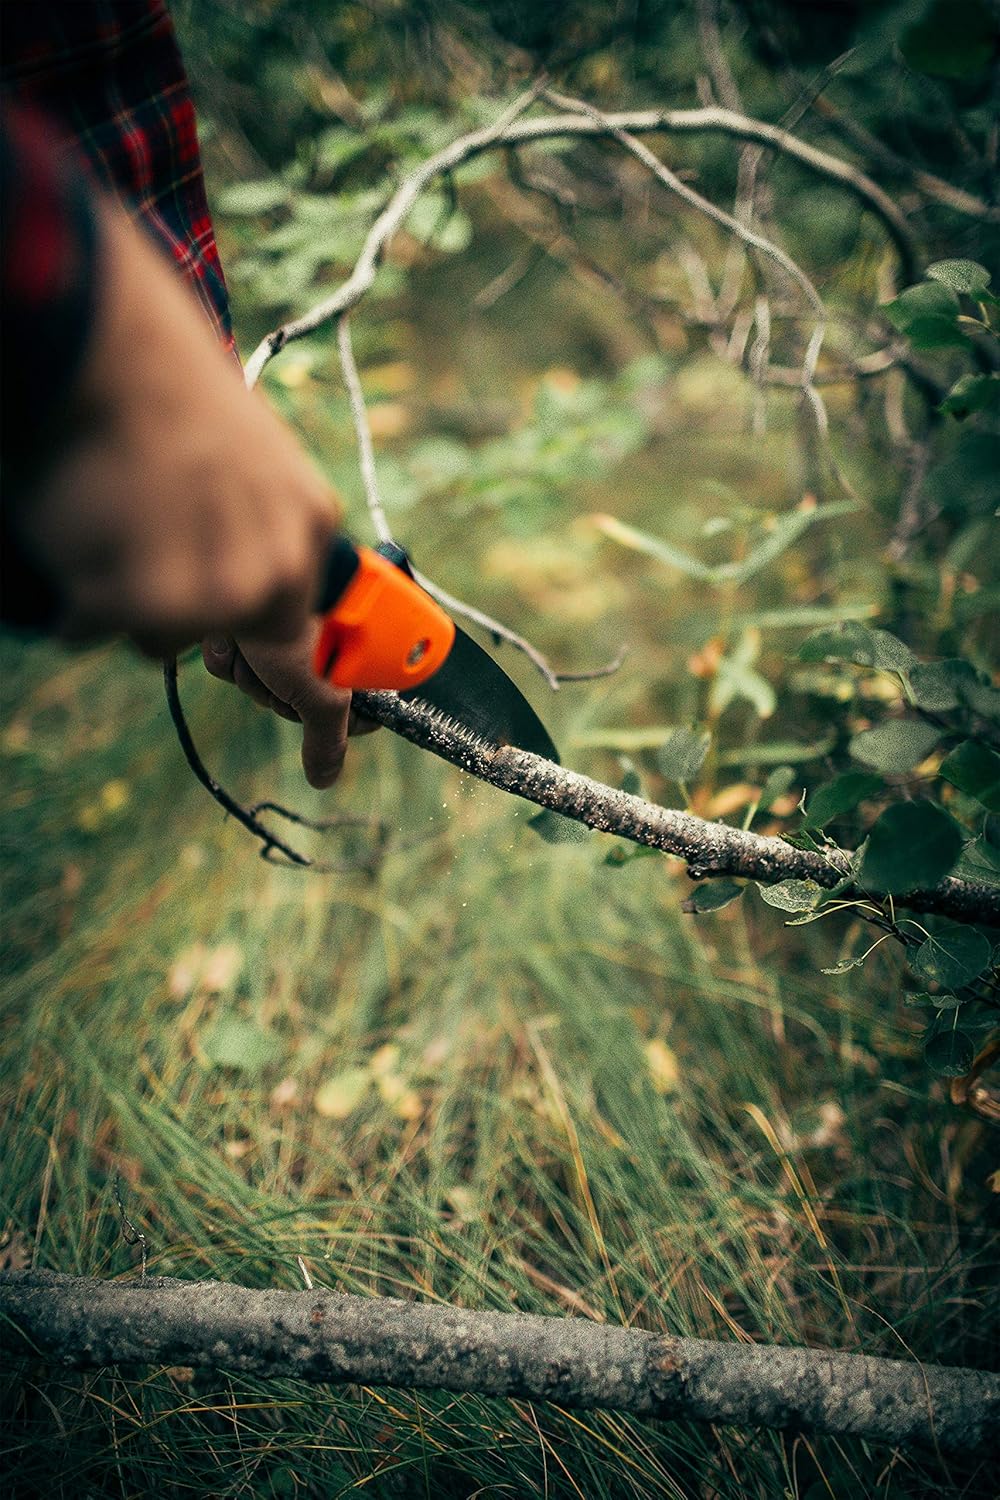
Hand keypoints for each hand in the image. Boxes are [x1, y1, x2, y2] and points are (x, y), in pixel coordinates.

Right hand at [11, 199, 337, 651]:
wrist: (108, 347)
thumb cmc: (167, 387)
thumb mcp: (254, 456)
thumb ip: (264, 523)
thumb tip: (247, 569)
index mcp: (310, 526)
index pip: (289, 620)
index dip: (238, 607)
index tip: (205, 584)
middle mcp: (275, 569)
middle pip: (227, 637)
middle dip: (188, 611)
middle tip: (147, 550)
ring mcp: (211, 594)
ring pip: (157, 639)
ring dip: (127, 601)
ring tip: (110, 525)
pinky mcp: (138, 603)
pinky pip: (90, 629)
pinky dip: (72, 598)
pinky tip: (75, 535)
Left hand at [202, 625, 379, 788]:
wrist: (249, 564)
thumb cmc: (304, 621)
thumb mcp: (322, 691)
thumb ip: (328, 739)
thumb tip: (325, 780)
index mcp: (359, 645)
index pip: (355, 706)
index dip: (332, 717)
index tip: (319, 708)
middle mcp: (324, 634)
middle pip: (297, 696)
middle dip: (278, 690)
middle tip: (280, 668)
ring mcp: (284, 621)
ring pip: (260, 676)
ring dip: (250, 670)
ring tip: (255, 643)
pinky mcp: (246, 609)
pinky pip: (233, 650)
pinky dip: (228, 648)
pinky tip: (233, 630)